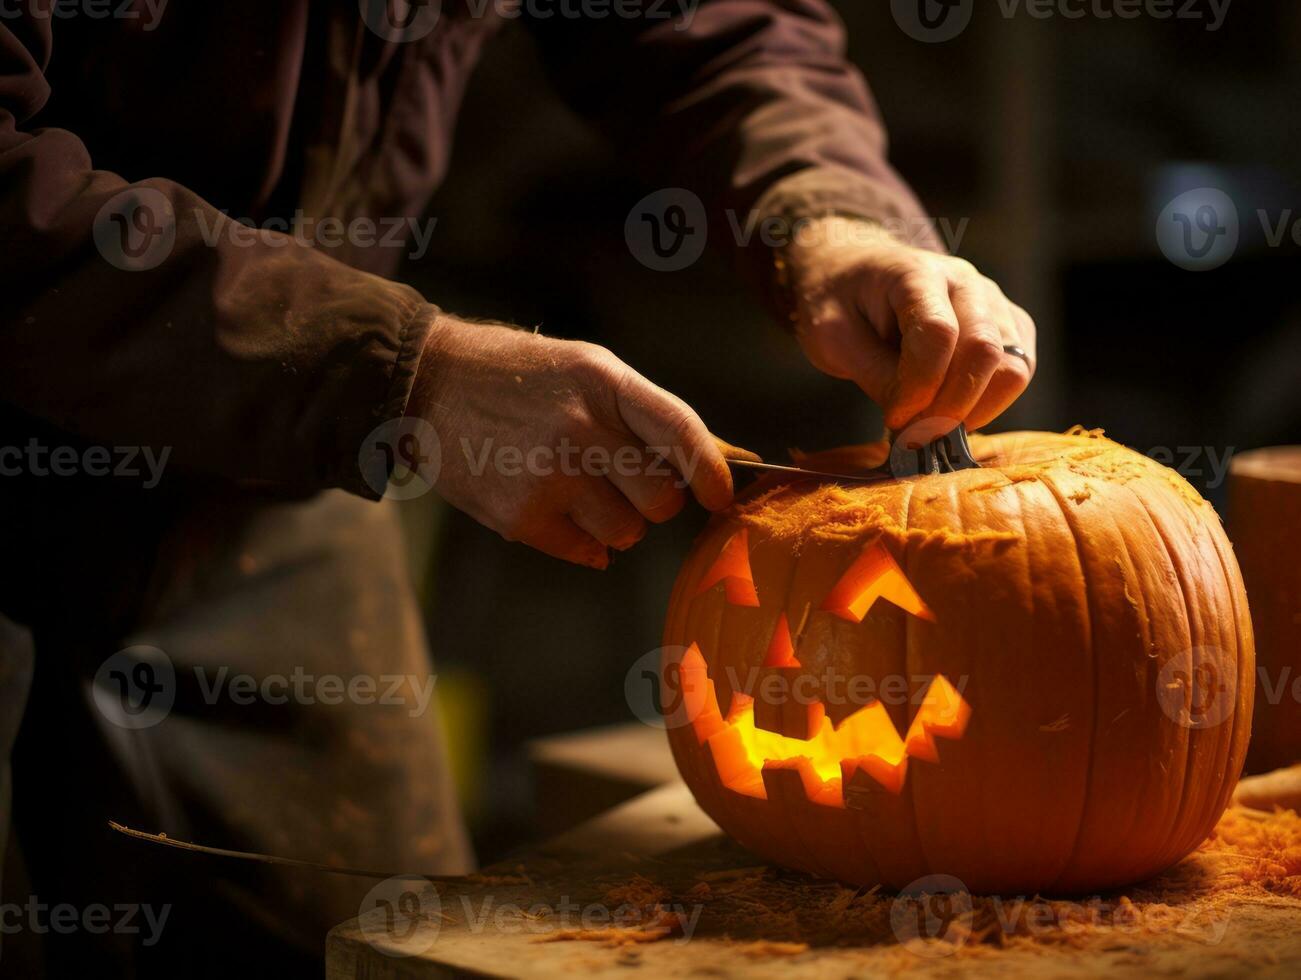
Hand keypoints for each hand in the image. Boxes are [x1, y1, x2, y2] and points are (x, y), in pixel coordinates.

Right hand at [407, 316, 732, 567]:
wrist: (428, 385)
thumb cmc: (520, 377)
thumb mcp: (588, 369)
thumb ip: (647, 412)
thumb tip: (722, 460)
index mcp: (604, 382)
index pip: (680, 431)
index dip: (711, 471)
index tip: (721, 496)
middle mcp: (580, 428)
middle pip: (661, 499)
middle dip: (654, 501)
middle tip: (624, 484)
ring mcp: (548, 475)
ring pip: (627, 534)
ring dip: (615, 523)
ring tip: (577, 489)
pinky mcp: (520, 516)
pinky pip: (585, 553)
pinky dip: (582, 542)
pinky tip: (553, 508)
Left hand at [779, 215, 1035, 433]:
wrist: (856, 271)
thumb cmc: (839, 301)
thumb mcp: (832, 337)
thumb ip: (874, 374)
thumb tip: (914, 422)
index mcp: (916, 273)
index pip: (938, 334)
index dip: (919, 388)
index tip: (894, 421)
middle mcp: (966, 282)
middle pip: (984, 352)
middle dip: (949, 408)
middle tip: (913, 437)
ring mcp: (993, 302)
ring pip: (1012, 367)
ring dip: (972, 410)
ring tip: (929, 426)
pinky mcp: (1009, 325)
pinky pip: (1018, 371)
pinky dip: (988, 403)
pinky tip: (948, 410)